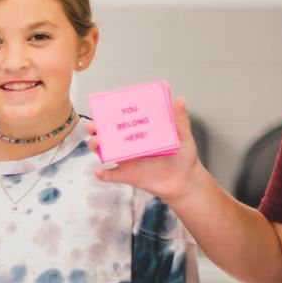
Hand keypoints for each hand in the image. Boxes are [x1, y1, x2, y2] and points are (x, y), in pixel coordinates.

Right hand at [90, 96, 204, 202]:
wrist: (186, 181)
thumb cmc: (183, 157)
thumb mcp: (183, 136)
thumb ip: (179, 119)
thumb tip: (180, 101)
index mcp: (139, 132)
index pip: (121, 120)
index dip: (109, 114)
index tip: (103, 108)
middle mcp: (130, 144)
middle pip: (106, 134)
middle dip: (96, 128)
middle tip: (95, 125)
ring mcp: (127, 160)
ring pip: (105, 152)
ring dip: (96, 146)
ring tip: (97, 143)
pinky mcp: (128, 175)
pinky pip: (111, 175)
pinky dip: (103, 174)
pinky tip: (99, 171)